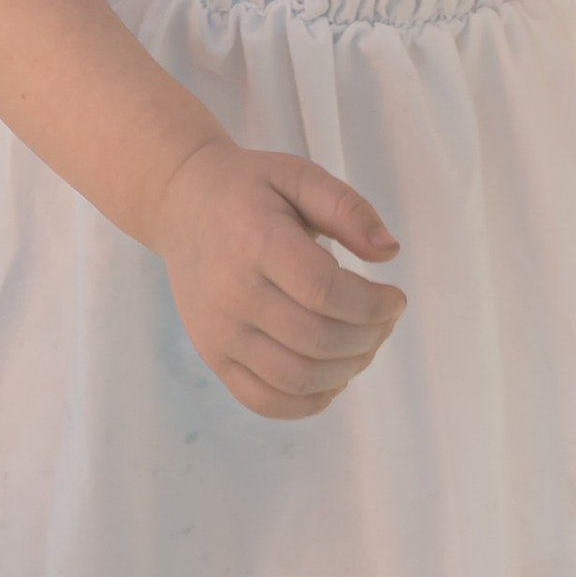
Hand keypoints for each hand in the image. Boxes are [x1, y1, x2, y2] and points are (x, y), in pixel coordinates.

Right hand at [149, 136, 402, 421]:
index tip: (395, 298)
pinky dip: (309, 401)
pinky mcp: (213, 357)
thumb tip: (389, 252)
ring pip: (296, 378)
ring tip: (364, 344)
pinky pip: (264, 401)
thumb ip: (347, 208)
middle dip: (369, 337)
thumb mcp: (298, 175)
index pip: (324, 291)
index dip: (373, 305)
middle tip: (384, 320)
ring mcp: (219, 332)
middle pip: (317, 340)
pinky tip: (333, 376)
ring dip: (347, 370)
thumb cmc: (247, 189)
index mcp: (256, 242)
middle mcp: (232, 293)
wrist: (180, 205)